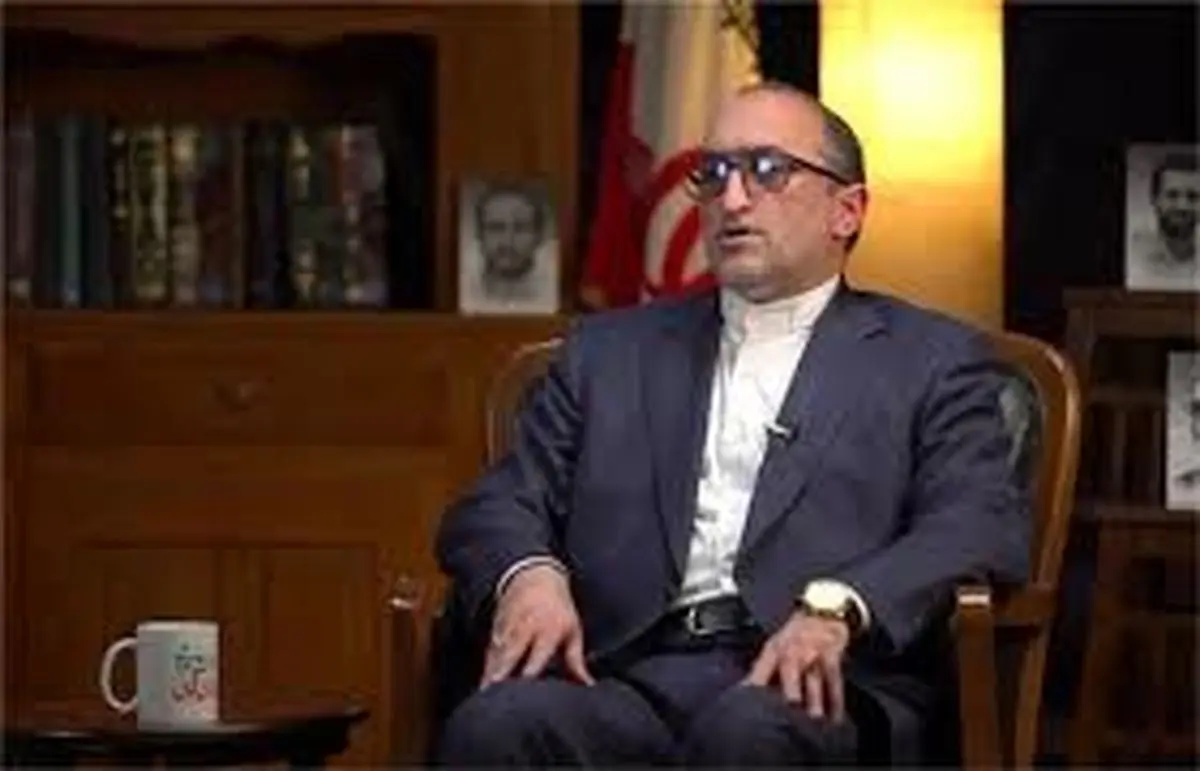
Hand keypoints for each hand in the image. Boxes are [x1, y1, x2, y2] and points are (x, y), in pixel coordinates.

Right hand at [481, 564, 594, 687]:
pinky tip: (483, 689)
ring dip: (491, 677)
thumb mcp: (572, 631)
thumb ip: (576, 661)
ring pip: (496, 656)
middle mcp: (524, 630)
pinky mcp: (495, 632)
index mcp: (547, 631)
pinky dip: (486, 670)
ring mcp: (507, 630)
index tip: (524, 696)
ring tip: (487, 698)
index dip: (529, 676)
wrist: (532, 577)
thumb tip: (588, 686)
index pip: (536, 657)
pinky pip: (489, 654)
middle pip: (510, 656)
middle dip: (501, 676)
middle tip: (494, 697)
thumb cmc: (558, 609)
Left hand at [743, 612, 850, 721]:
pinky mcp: (831, 657)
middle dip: (788, 708)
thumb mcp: (775, 645)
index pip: (759, 678)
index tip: (752, 719)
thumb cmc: (796, 632)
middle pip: (788, 687)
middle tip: (787, 729)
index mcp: (772, 652)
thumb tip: (748, 692)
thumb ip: (764, 668)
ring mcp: (812, 656)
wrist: (823, 610)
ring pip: (813, 690)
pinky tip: (836, 719)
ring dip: (813, 711)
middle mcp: (790, 654)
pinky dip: (836, 704)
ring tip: (812, 730)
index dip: (754, 699)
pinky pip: (834, 685)